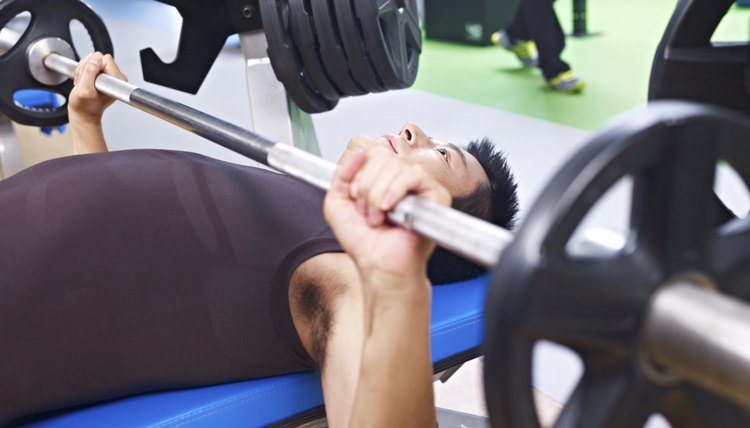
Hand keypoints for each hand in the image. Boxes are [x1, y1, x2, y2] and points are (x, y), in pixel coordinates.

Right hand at [69, 52, 126, 124]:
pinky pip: (92, 62)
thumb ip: (89, 73)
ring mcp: (111, 75)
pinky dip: (84, 69)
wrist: (83, 112)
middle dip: (86, 67)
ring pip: (94, 58)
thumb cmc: (84, 106)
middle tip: (83, 81)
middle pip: (99, 57)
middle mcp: (117, 77)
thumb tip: (96, 58)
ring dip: (84, 69)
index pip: (105, 59)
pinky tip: (83, 80)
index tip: (88, 79)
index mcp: (117, 81)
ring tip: (82, 82)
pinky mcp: (104, 74)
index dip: (92, 66)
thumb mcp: (84, 90)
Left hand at [324, 145, 450, 284]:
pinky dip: (395, 191)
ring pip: (394, 165)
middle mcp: (402, 177)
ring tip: (379, 217)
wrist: (378, 265)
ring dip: (377, 195)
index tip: (356, 198)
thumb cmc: (363, 241)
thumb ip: (341, 173)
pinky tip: (390, 209)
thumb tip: (359, 151)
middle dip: (366, 187)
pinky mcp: (436, 194)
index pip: (371, 151)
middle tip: (368, 212)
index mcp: (383, 176)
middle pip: (380, 156)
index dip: (358, 175)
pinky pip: (414, 175)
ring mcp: (420, 185)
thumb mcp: (337, 202)